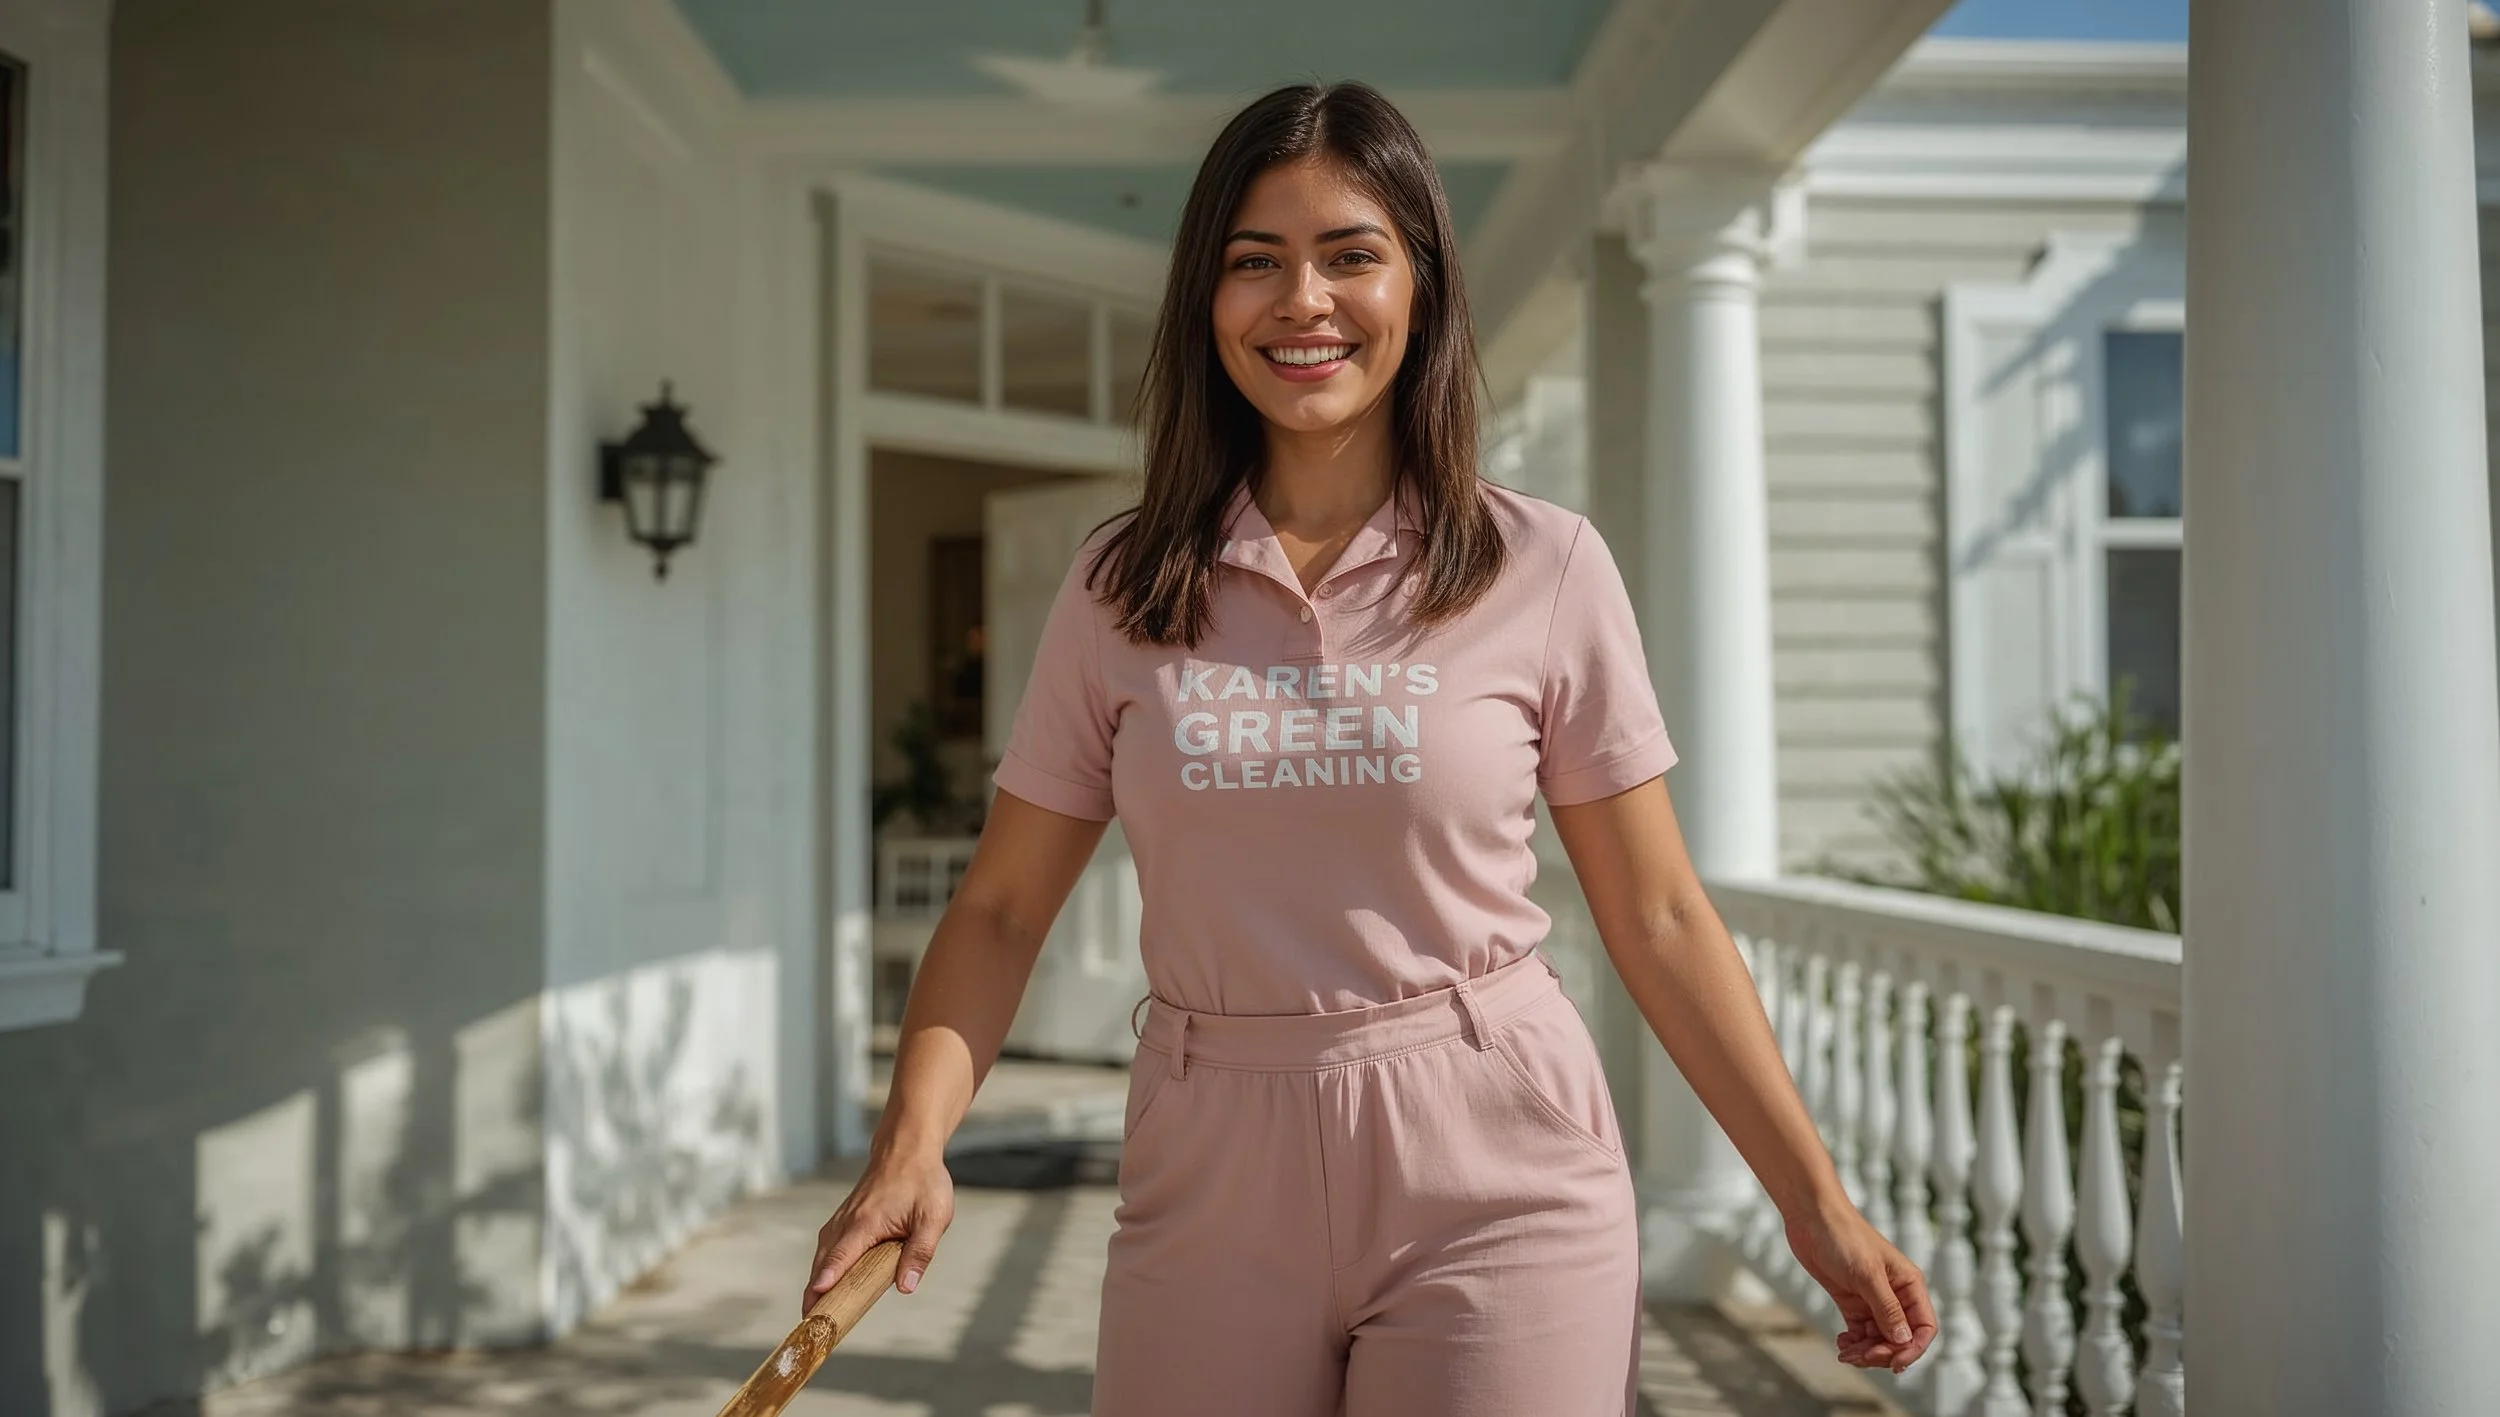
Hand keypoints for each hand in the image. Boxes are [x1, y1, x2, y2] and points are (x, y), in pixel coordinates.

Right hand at [805, 1148, 953, 1313]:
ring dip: (816, 1282)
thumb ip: (920, 1252)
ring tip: (812, 1314)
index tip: (815, 1303)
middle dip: (814, 1293)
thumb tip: (906, 1286)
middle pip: (824, 1262)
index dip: (828, 1281)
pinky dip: (823, 1267)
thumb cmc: (922, 1182)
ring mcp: (843, 1219)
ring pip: (823, 1255)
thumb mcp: (933, 1218)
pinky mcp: (844, 1219)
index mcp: (866, 1222)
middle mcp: (848, 1221)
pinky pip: (828, 1247)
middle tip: (809, 1325)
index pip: (842, 1257)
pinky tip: (824, 1285)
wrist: (907, 1149)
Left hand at [1784, 1196, 1937, 1373]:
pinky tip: (1842, 1344)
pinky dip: (1854, 1343)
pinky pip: (1860, 1332)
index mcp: (1909, 1285)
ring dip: (1866, 1352)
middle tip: (1860, 1357)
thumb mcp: (1867, 1274)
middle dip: (1883, 1353)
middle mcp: (1895, 1294)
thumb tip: (1903, 1341)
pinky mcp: (1852, 1300)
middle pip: (1900, 1338)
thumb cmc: (1844, 1236)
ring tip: (1846, 1353)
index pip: (1924, 1327)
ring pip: (1879, 1339)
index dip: (1913, 1349)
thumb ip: (1886, 1309)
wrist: (1811, 1217)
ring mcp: (1872, 1298)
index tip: (1893, 1363)